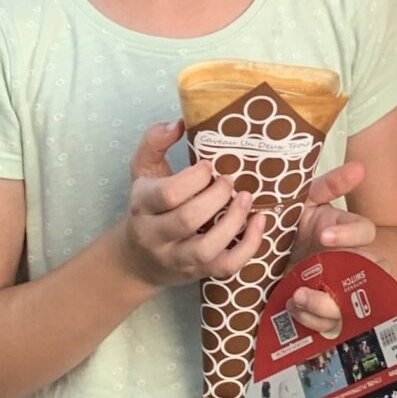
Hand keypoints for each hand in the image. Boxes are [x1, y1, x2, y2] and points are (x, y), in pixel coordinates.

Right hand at [116, 120, 267, 289]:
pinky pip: (226, 267)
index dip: (195, 177)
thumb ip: (154, 141)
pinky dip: (248, 247)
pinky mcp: (199, 274)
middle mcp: (156, 236)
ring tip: (247, 198)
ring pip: (206, 249)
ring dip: (233, 221)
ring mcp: (178, 259)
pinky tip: (259, 222)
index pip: (169, 194)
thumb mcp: (143, 170)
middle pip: (187, 219)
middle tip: (229, 180)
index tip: (210, 165)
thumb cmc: (148, 206)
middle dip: (216, 195)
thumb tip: (178, 123)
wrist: (137, 261)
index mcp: (143, 205)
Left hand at [285, 159, 378, 339]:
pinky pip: (330, 324)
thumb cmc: (289, 227)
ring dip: (325, 302)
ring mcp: (339, 288)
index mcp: (345, 233)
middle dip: (352, 276)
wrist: (263, 261)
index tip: (323, 236)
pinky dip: (311, 317)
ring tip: (297, 295)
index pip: (365, 231)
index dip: (350, 234)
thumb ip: (329, 186)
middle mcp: (349, 261)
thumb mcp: (305, 203)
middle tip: (322, 275)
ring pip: (351, 303)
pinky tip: (292, 306)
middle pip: (373, 272)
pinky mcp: (324, 312)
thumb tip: (360, 167)